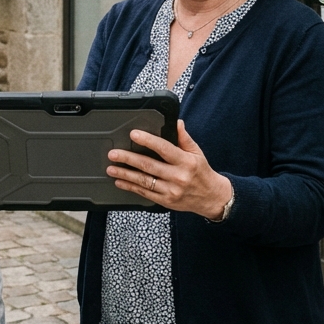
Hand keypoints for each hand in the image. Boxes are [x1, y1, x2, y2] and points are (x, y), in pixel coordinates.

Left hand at [106, 121, 232, 220]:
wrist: (211, 198)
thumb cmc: (202, 172)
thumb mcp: (197, 153)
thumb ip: (184, 138)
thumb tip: (176, 122)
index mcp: (186, 161)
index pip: (164, 148)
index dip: (148, 140)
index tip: (134, 134)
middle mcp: (178, 176)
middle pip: (149, 166)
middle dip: (129, 159)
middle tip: (114, 154)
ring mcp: (171, 190)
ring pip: (144, 181)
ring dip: (125, 174)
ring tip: (111, 168)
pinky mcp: (166, 201)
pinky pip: (145, 193)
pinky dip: (131, 187)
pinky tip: (120, 181)